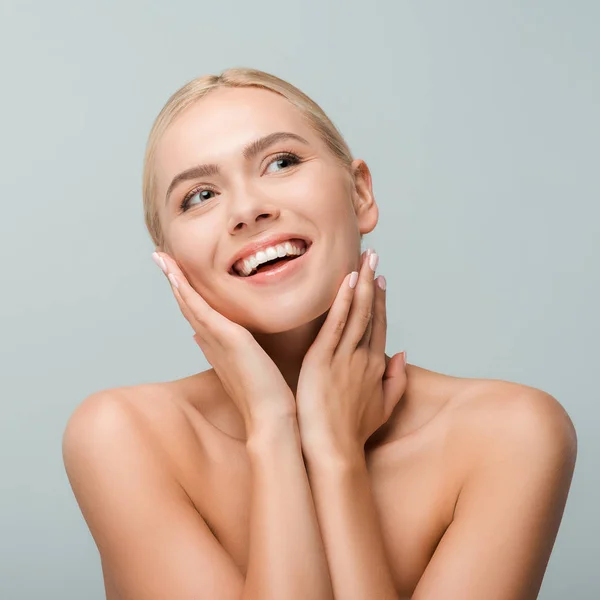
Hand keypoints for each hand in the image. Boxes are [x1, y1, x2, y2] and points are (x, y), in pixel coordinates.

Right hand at [152, 252, 295, 430]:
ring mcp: (216, 340)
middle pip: (187, 305)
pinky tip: (176, 275)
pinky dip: (187, 293)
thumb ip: (226, 349)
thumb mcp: (245, 364)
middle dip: (174, 281)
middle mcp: (211, 341)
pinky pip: (201, 310)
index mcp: (217, 345)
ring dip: (174, 279)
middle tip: (160, 258)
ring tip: (161, 257)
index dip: (184, 293)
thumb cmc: (265, 394)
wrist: (270, 416)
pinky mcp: (227, 339)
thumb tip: (202, 336)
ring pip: (189, 304)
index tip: (176, 274)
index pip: (197, 313)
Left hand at [295, 249, 406, 459]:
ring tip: (364, 257)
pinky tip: (347, 281)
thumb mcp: (383, 407)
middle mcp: (363, 356)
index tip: (379, 279)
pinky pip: (336, 324)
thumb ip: (397, 380)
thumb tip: (404, 354)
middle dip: (372, 281)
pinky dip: (343, 302)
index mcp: (375, 366)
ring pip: (357, 312)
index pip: (380, 325)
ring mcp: (344, 356)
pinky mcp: (322, 358)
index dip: (381, 300)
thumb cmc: (354, 433)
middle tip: (373, 255)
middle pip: (371, 312)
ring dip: (361, 283)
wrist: (334, 451)